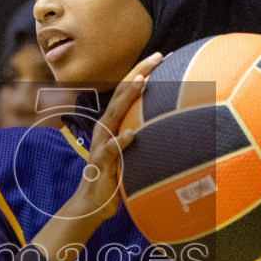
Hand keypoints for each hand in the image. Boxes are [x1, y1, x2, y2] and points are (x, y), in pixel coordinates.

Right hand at [31, 52, 162, 260]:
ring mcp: (102, 144)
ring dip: (128, 97)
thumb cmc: (114, 177)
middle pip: (121, 93)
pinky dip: (120, 141)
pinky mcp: (101, 164)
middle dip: (139, 72)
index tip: (165, 56)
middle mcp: (105, 128)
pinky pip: (111, 151)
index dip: (143, 71)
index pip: (128, 91)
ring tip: (143, 82)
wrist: (91, 205)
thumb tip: (169, 129)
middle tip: (159, 56)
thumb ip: (141, 137)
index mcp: (112, 122)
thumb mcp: (129, 152)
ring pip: (114, 115)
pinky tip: (131, 134)